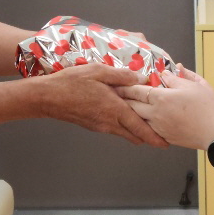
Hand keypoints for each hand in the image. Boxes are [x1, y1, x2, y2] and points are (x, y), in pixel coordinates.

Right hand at [35, 64, 168, 146]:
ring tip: (146, 123)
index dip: (154, 137)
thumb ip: (122, 75)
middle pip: (135, 136)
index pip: (140, 129)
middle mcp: (109, 123)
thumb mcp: (99, 71)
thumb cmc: (71, 82)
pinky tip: (124, 114)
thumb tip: (140, 78)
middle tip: (161, 134)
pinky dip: (123, 126)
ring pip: (124, 133)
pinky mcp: (93, 126)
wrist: (48, 97)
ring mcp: (100, 126)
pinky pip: (114, 129)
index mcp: (115, 110)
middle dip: (149, 137)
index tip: (166, 143)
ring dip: (136, 131)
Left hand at [118, 69, 213, 149]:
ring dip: (131, 112)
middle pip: (131, 106)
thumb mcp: (196, 85)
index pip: (136, 90)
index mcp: (162, 98)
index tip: (116, 83)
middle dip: (122, 99)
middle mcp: (156, 114)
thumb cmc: (209, 107)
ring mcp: (159, 128)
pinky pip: (147, 129)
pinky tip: (141, 120)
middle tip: (115, 94)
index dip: (125, 86)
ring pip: (137, 119)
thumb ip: (178, 76)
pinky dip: (142, 123)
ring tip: (125, 106)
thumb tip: (168, 71)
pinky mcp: (164, 137)